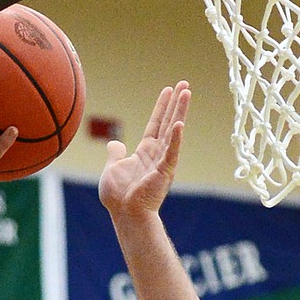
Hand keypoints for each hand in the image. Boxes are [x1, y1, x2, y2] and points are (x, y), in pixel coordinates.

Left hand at [99, 82, 188, 221]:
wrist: (125, 215)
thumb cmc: (119, 198)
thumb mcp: (112, 169)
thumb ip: (115, 154)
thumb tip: (114, 143)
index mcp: (145, 153)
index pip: (156, 124)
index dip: (162, 107)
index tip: (169, 90)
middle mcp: (157, 155)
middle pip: (169, 122)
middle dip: (177, 103)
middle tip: (185, 84)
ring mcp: (162, 162)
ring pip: (173, 132)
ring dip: (180, 111)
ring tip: (187, 93)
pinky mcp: (164, 172)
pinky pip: (171, 152)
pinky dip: (176, 139)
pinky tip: (180, 124)